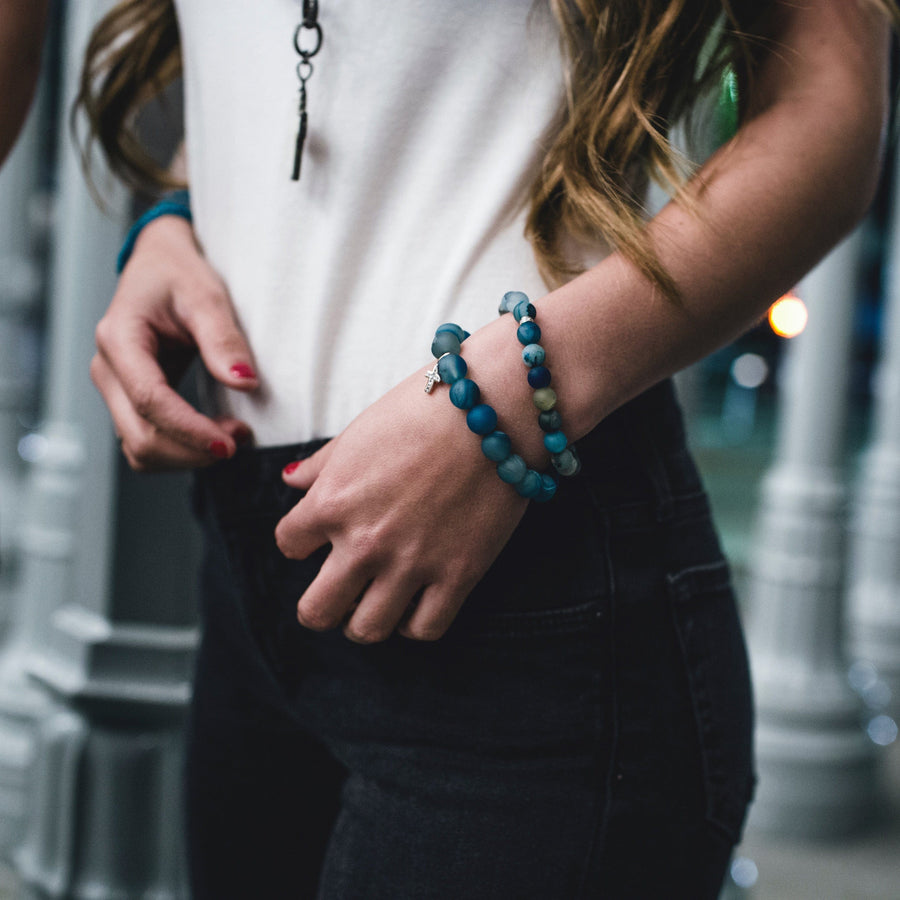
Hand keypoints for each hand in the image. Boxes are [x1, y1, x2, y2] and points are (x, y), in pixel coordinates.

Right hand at [91, 214, 257, 469]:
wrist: (160, 263)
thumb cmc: (179, 273)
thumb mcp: (207, 296)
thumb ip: (224, 340)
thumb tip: (245, 383)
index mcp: (119, 339)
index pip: (149, 400)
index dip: (190, 430)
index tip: (230, 444)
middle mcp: (108, 369)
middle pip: (139, 436)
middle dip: (191, 450)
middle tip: (240, 440)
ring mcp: (115, 388)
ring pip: (140, 448)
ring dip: (186, 455)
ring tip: (232, 438)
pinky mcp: (130, 399)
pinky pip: (146, 442)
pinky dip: (179, 449)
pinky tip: (213, 436)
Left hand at [275, 367, 529, 642]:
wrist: (493, 409)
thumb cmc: (423, 409)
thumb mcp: (360, 431)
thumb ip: (322, 464)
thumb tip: (291, 479)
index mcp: (332, 501)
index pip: (288, 544)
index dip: (300, 542)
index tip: (318, 538)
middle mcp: (364, 541)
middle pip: (317, 610)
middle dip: (321, 607)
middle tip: (338, 593)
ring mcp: (412, 564)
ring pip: (367, 630)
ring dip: (364, 621)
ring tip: (377, 602)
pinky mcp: (458, 575)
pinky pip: (425, 629)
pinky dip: (415, 624)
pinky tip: (418, 603)